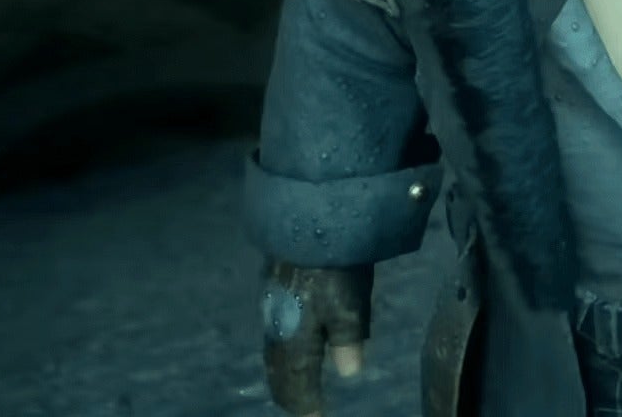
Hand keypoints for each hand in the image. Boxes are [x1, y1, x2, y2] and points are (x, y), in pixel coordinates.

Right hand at [262, 258, 374, 415]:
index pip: (297, 383)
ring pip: (273, 355)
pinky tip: (288, 347)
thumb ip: (348, 342)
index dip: (306, 404)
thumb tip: (349, 374)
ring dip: (282, 375)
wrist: (306, 224)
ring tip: (292, 386)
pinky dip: (280, 354)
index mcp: (296, 340)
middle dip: (289, 395)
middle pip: (279, 373)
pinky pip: (272, 337)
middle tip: (301, 409)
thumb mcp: (350, 308)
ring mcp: (271, 310)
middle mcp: (277, 331)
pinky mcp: (271, 293)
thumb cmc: (334, 271)